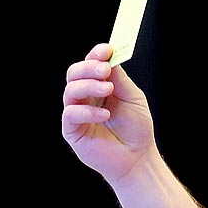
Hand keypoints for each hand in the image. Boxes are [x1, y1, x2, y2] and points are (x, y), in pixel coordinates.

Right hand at [62, 45, 154, 182]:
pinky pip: (71, 114)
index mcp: (97, 86)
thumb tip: (108, 59)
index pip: (89, 65)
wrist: (137, 158)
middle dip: (89, 67)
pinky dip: (87, 111)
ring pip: (70, 90)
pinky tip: (104, 115)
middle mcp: (84, 98)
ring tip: (107, 90)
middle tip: (105, 70)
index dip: (95, 55)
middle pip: (74, 73)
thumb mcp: (132, 97)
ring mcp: (77, 113)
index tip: (106, 50)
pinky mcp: (72, 131)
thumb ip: (120, 79)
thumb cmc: (136, 129)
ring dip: (89, 86)